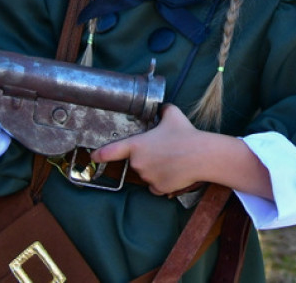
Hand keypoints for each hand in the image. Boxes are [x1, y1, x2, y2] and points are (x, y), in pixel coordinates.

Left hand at [90, 104, 204, 194]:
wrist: (201, 156)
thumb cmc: (185, 134)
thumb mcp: (172, 114)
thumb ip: (163, 110)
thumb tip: (162, 107)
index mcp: (136, 145)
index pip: (111, 151)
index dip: (100, 154)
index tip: (93, 156)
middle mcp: (138, 163)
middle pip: (136, 161)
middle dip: (146, 156)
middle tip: (163, 149)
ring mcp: (147, 177)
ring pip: (147, 174)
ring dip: (155, 168)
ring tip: (172, 159)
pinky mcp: (158, 189)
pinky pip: (156, 186)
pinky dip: (162, 180)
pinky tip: (174, 172)